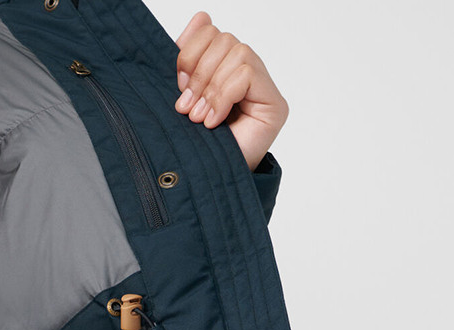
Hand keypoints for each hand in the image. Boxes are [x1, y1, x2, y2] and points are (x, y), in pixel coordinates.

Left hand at [174, 11, 288, 170]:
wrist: (203, 187)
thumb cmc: (192, 149)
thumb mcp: (182, 98)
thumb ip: (188, 61)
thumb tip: (200, 17)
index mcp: (222, 70)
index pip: (210, 31)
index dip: (190, 51)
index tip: (179, 85)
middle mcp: (247, 75)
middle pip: (224, 39)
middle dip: (198, 72)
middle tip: (186, 108)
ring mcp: (263, 89)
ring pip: (237, 52)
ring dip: (211, 88)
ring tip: (199, 118)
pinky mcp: (275, 104)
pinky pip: (247, 73)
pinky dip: (224, 96)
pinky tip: (214, 122)